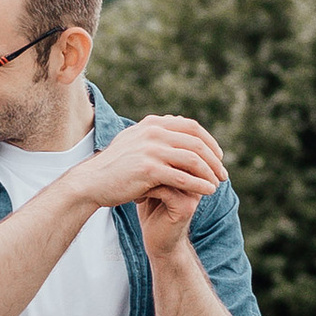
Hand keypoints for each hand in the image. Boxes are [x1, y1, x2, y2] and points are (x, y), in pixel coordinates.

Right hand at [87, 115, 226, 236]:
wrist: (92, 182)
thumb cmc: (115, 166)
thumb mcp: (134, 140)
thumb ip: (155, 133)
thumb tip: (176, 124)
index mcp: (152, 123)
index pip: (191, 127)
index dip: (209, 141)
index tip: (218, 155)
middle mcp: (153, 132)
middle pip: (196, 143)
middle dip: (214, 159)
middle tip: (223, 173)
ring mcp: (151, 150)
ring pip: (193, 160)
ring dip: (210, 173)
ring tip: (218, 184)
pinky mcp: (149, 170)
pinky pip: (183, 177)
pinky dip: (199, 185)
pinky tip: (208, 192)